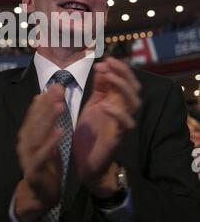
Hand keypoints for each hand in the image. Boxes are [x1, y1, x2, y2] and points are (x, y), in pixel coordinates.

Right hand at [15, 84, 65, 221]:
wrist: (41, 193)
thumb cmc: (46, 162)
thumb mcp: (46, 138)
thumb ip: (44, 119)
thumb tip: (45, 96)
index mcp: (28, 133)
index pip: (35, 112)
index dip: (45, 98)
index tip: (57, 85)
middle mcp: (25, 142)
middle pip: (35, 120)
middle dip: (47, 104)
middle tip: (59, 89)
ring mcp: (27, 155)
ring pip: (37, 134)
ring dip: (48, 119)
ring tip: (60, 105)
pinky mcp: (34, 169)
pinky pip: (42, 154)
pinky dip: (51, 142)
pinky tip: (60, 131)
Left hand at [73, 57, 140, 196]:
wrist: (86, 162)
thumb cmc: (91, 132)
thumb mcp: (93, 105)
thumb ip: (99, 89)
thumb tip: (102, 68)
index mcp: (117, 102)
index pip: (126, 80)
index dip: (119, 68)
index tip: (107, 59)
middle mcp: (124, 111)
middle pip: (134, 88)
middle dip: (123, 73)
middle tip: (108, 63)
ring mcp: (124, 124)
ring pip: (135, 104)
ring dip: (123, 87)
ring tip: (108, 77)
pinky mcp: (120, 138)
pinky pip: (127, 124)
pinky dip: (117, 113)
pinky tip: (104, 105)